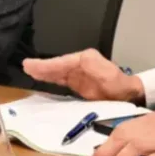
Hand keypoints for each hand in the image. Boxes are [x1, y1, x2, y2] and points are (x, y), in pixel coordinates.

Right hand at [22, 48, 143, 102]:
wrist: (129, 96)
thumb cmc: (119, 86)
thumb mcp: (108, 75)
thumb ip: (93, 67)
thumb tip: (77, 61)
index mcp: (86, 59)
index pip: (62, 62)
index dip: (47, 64)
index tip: (31, 65)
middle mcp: (81, 63)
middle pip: (58, 65)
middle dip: (42, 66)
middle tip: (26, 66)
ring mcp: (79, 73)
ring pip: (57, 71)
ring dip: (44, 71)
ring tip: (29, 69)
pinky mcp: (78, 83)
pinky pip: (61, 78)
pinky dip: (50, 78)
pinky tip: (42, 78)